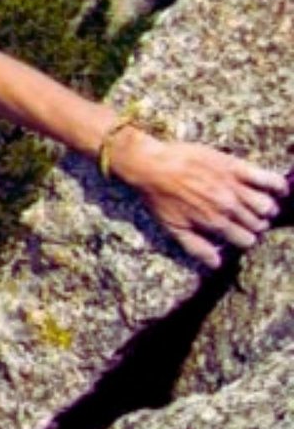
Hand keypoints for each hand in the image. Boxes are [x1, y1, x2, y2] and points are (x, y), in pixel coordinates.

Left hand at [113, 132, 288, 268]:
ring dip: (266, 210)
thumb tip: (217, 264)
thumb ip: (197, 247)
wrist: (151, 164)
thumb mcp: (172, 228)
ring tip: (260, 207)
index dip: (245, 239)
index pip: (246, 240)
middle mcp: (228, 206)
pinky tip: (278, 190)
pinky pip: (266, 178)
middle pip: (257, 224)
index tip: (241, 234)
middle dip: (255, 225)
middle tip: (249, 220)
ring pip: (266, 205)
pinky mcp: (235, 167)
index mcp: (215, 223)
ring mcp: (233, 186)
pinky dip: (277, 186)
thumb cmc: (159, 197)